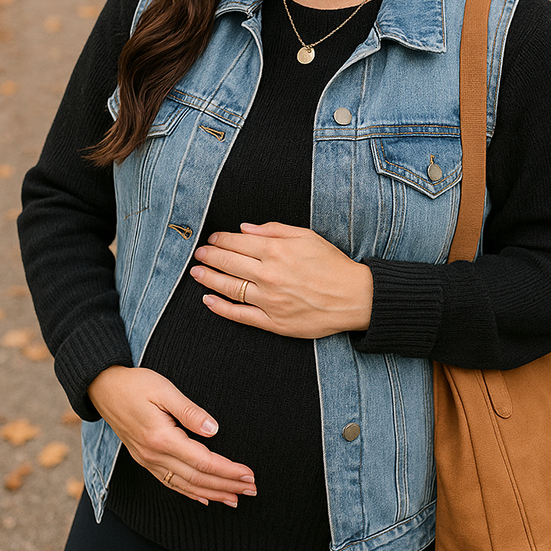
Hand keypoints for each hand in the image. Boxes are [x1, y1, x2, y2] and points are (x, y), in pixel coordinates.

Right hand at [87, 366, 255, 506]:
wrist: (103, 388)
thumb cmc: (135, 384)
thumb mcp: (164, 389)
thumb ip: (189, 411)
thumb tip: (214, 429)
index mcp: (161, 438)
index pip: (202, 461)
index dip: (228, 470)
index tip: (248, 474)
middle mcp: (154, 455)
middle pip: (197, 478)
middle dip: (227, 486)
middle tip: (252, 489)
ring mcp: (147, 461)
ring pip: (185, 485)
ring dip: (212, 493)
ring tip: (235, 498)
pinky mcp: (145, 460)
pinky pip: (170, 483)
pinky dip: (190, 493)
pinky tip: (205, 498)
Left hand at [189, 221, 373, 337]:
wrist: (354, 298)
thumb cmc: (333, 265)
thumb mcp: (306, 237)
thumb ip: (273, 230)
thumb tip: (244, 228)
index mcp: (276, 251)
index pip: (237, 243)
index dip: (220, 240)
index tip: (212, 239)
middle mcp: (269, 275)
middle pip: (228, 263)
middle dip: (209, 257)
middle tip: (198, 254)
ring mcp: (269, 300)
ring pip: (229, 288)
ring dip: (208, 278)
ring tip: (196, 273)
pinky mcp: (273, 322)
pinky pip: (240, 315)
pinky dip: (221, 307)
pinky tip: (208, 300)